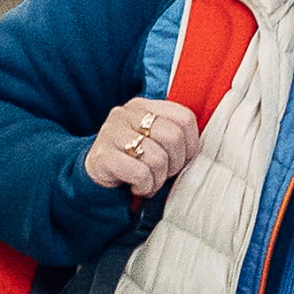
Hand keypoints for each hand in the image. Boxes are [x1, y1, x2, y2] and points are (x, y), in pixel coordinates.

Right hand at [82, 97, 201, 198]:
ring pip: (158, 158)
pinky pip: (140, 173)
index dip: (191, 145)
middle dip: (175, 164)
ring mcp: (112, 132)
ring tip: (148, 182)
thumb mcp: (154, 141)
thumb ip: (174, 136)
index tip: (181, 159)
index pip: (184, 118)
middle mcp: (126, 113)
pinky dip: (144, 187)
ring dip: (157, 179)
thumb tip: (199, 152)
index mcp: (144, 106)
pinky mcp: (103, 156)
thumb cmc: (133, 160)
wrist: (95, 176)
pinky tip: (136, 186)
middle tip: (163, 173)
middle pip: (173, 137)